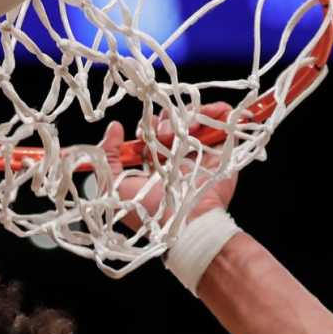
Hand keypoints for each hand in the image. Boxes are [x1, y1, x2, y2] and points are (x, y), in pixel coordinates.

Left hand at [101, 101, 239, 230]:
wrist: (183, 223)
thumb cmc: (146, 209)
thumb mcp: (114, 184)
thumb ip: (108, 156)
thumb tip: (114, 127)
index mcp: (156, 166)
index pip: (152, 136)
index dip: (146, 128)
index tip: (143, 132)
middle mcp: (179, 159)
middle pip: (173, 124)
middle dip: (165, 120)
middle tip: (163, 133)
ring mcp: (201, 154)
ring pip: (195, 120)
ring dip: (187, 116)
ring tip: (185, 127)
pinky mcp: (222, 152)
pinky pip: (223, 123)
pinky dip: (216, 110)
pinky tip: (208, 113)